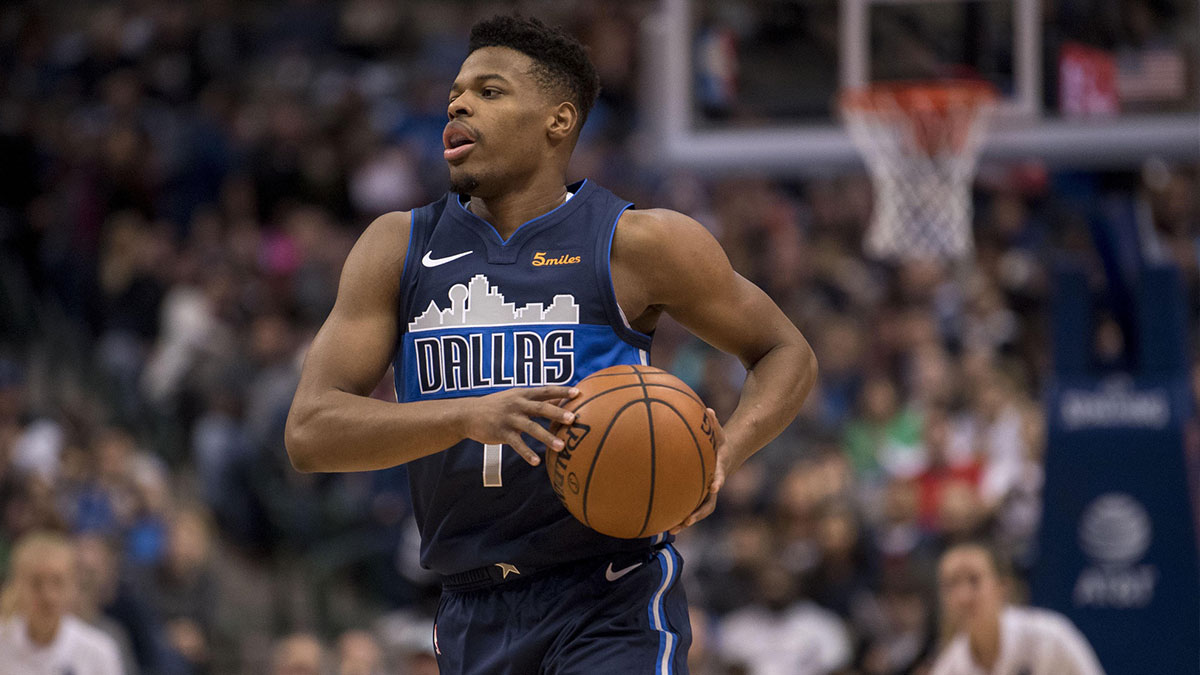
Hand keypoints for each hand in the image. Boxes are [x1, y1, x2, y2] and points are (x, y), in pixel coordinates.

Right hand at [460, 386, 579, 465]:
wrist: (469, 414)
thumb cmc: (498, 405)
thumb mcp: (516, 397)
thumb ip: (537, 400)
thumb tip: (562, 399)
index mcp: (523, 393)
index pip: (545, 390)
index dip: (561, 391)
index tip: (578, 392)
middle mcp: (517, 404)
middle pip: (541, 408)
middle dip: (557, 413)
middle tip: (573, 419)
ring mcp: (509, 418)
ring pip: (531, 428)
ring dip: (547, 437)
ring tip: (562, 447)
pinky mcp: (501, 432)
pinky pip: (517, 444)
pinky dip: (527, 453)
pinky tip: (537, 462)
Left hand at [670, 408, 728, 533]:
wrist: (727, 458)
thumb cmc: (720, 443)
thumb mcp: (719, 432)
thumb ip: (714, 423)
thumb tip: (708, 408)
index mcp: (718, 471)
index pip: (719, 476)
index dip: (718, 481)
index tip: (714, 486)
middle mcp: (713, 487)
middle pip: (708, 504)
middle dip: (698, 513)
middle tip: (688, 520)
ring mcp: (706, 495)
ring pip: (697, 512)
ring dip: (686, 521)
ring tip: (671, 530)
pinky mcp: (697, 497)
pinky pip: (687, 508)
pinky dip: (677, 516)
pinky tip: (660, 522)